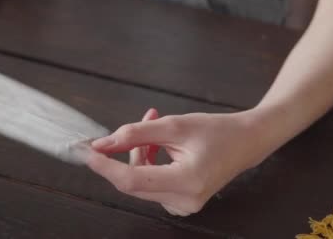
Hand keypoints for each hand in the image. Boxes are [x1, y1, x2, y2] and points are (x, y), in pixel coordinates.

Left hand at [87, 110, 263, 215]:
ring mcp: (182, 205)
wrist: (245, 142)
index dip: (105, 166)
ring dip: (139, 153)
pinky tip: (160, 145)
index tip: (87, 152)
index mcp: (187, 181)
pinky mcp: (179, 202)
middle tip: (134, 125)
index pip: (132, 180)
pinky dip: (148, 162)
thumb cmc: (217, 131)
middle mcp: (184, 201)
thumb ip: (135, 134)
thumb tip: (103, 144)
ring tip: (154, 127)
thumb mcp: (174, 125)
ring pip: (140, 181)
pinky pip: (150, 183)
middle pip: (133, 181)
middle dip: (126, 152)